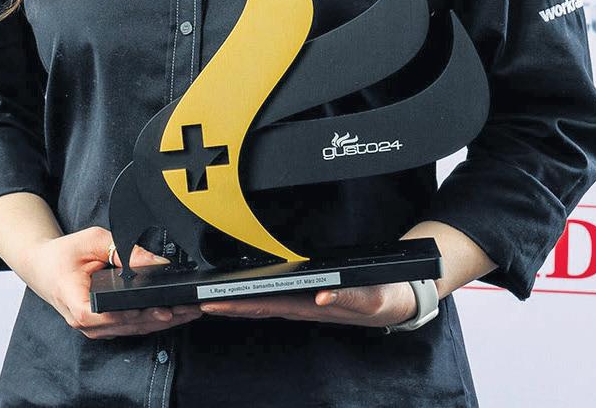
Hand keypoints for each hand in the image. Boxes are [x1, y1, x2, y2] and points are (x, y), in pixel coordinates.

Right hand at [18, 225, 202, 338]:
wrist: (43, 266)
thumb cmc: (63, 254)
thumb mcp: (93, 241)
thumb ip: (123, 249)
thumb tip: (154, 261)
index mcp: (75, 301)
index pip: (104, 315)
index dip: (131, 314)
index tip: (156, 307)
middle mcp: (83, 321)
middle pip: (126, 326)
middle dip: (159, 317)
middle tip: (187, 308)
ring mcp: (93, 327)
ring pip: (131, 330)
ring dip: (160, 322)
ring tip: (187, 311)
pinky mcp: (102, 326)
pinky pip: (129, 327)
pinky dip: (150, 320)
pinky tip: (171, 313)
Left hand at [199, 280, 418, 327]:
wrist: (399, 299)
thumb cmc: (385, 297)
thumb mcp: (372, 296)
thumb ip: (348, 295)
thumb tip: (322, 297)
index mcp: (312, 305)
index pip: (267, 305)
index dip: (238, 304)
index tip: (212, 303)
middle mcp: (304, 305)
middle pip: (257, 304)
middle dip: (226, 303)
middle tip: (196, 301)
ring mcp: (305, 300)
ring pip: (264, 301)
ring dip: (238, 300)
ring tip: (211, 297)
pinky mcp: (310, 292)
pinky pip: (277, 293)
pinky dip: (256, 292)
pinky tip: (244, 290)